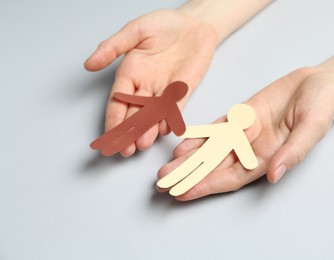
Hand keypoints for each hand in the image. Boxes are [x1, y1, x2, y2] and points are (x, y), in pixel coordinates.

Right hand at [85, 9, 217, 156]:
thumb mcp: (134, 31)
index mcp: (130, 73)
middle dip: (129, 132)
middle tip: (124, 150)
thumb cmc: (163, 24)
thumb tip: (89, 64)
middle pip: (134, 113)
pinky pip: (175, 107)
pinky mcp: (183, 90)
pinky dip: (169, 119)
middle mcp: (145, 86)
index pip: (118, 101)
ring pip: (153, 115)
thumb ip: (112, 47)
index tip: (108, 136)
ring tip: (142, 144)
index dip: (113, 119)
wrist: (193, 23)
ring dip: (147, 130)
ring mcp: (164, 90)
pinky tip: (163, 130)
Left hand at [157, 67, 333, 199]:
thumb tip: (273, 175)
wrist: (319, 82)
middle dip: (188, 176)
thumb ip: (293, 152)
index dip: (206, 186)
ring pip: (210, 149)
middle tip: (162, 184)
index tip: (182, 192)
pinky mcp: (240, 116)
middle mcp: (251, 149)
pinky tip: (181, 144)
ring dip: (188, 159)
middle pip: (213, 167)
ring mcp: (243, 132)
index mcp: (267, 157)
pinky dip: (198, 137)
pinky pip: (215, 129)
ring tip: (165, 168)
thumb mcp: (312, 127)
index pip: (230, 178)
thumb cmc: (321, 106)